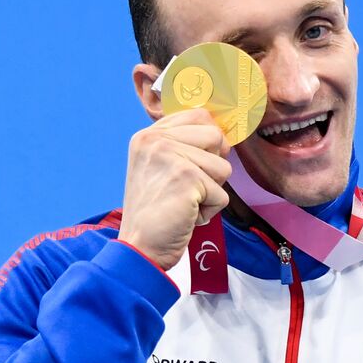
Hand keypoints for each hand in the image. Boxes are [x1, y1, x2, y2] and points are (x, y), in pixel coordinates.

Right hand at [119, 109, 232, 269]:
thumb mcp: (159, 167)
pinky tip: (186, 215)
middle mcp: (156, 141)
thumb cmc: (155, 212)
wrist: (139, 246)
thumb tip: (222, 135)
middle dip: (213, 167)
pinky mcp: (187, 179)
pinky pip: (222, 194)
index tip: (195, 167)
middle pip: (216, 137)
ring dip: (211, 192)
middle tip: (189, 187)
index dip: (209, 142)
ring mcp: (171, 157)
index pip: (200, 116)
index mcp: (149, 135)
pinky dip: (209, 211)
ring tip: (185, 202)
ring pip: (224, 167)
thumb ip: (182, 145)